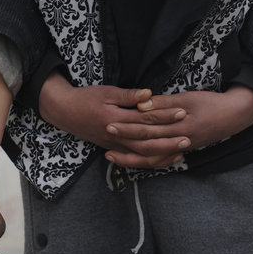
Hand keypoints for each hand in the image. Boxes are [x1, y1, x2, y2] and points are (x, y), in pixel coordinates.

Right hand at [38, 72, 189, 164]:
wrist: (64, 111)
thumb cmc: (85, 98)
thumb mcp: (106, 92)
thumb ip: (128, 96)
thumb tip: (149, 95)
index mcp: (116, 119)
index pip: (145, 119)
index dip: (165, 116)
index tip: (182, 112)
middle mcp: (116, 136)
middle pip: (147, 142)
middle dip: (168, 141)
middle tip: (188, 138)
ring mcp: (115, 145)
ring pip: (141, 155)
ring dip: (162, 154)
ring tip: (181, 151)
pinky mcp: (114, 149)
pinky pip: (134, 159)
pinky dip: (150, 161)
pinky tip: (164, 159)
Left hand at [105, 84, 252, 166]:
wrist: (234, 116)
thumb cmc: (211, 103)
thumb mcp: (188, 98)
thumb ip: (164, 103)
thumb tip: (142, 104)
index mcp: (179, 126)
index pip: (148, 127)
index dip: (128, 126)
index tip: (110, 123)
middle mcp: (178, 140)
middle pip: (146, 145)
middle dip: (124, 142)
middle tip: (105, 139)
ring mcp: (180, 147)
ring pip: (151, 157)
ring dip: (131, 157)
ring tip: (112, 155)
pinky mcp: (182, 149)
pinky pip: (160, 159)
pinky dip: (145, 161)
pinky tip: (132, 160)